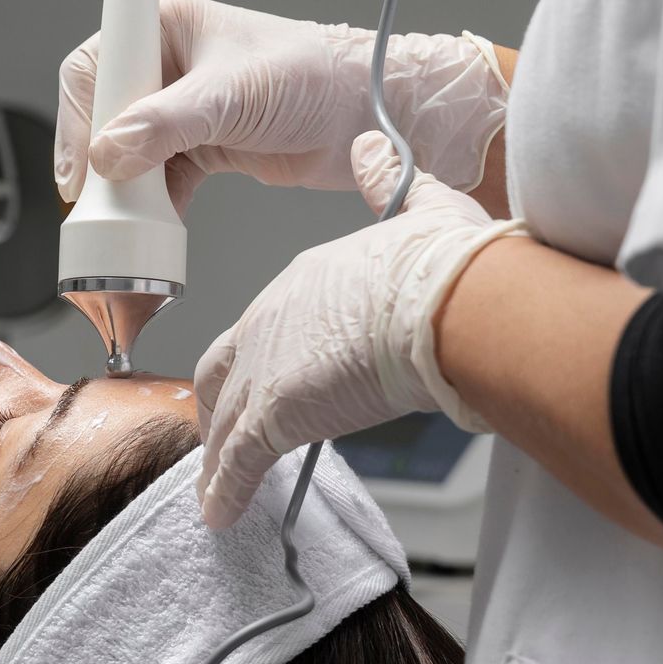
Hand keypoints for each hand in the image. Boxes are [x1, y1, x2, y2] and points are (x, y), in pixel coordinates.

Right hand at [55, 0, 508, 213]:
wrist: (366, 116)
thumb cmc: (313, 77)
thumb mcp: (232, 97)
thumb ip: (165, 125)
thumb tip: (108, 154)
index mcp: (167, 26)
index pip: (96, 65)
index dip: (78, 116)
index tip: (81, 166)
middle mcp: (168, 65)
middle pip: (103, 115)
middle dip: (98, 160)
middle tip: (97, 200)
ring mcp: (182, 110)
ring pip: (127, 154)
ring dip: (126, 191)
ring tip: (126, 222)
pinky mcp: (201, 148)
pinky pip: (158, 181)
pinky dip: (153, 209)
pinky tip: (155, 229)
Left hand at [194, 131, 527, 526]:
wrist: (448, 298)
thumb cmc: (447, 264)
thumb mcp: (420, 207)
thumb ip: (389, 182)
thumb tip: (374, 149)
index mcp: (303, 279)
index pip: (264, 326)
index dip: (261, 357)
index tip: (269, 377)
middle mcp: (271, 320)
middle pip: (223, 370)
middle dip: (218, 405)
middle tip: (220, 434)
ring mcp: (268, 368)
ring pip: (224, 420)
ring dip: (217, 457)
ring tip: (214, 487)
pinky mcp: (277, 412)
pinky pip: (237, 461)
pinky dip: (224, 490)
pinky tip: (218, 514)